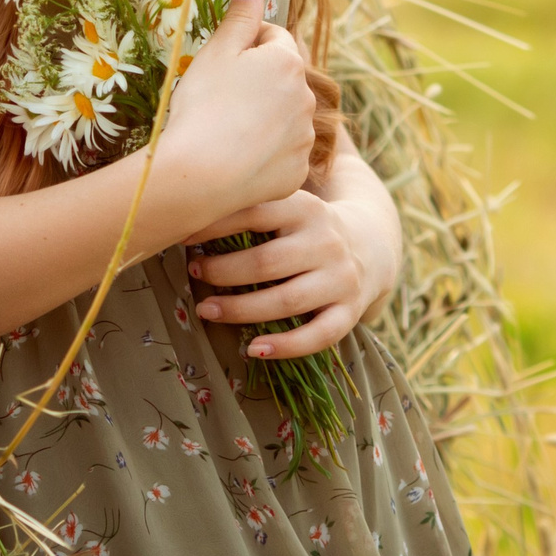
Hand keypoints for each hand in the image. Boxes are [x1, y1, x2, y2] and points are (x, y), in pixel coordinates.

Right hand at [161, 0, 313, 221]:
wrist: (199, 173)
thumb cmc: (204, 105)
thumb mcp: (217, 51)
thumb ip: (241, 14)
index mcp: (289, 61)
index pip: (274, 39)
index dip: (245, 48)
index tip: (222, 66)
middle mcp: (307, 97)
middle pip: (283, 79)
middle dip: (259, 83)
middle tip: (221, 99)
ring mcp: (305, 137)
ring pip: (285, 117)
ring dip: (264, 118)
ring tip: (227, 131)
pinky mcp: (297, 171)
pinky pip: (282, 154)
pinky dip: (265, 153)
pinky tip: (237, 157)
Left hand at [184, 188, 391, 360]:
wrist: (372, 246)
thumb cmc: (307, 228)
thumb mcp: (290, 206)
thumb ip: (253, 207)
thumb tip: (189, 216)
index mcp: (307, 209)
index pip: (257, 213)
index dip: (216, 225)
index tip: (184, 237)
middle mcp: (326, 243)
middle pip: (267, 263)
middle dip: (223, 272)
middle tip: (193, 273)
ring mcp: (341, 279)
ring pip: (286, 301)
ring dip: (240, 310)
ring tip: (206, 310)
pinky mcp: (350, 311)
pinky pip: (318, 335)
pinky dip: (285, 346)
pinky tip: (253, 350)